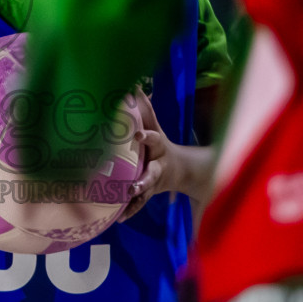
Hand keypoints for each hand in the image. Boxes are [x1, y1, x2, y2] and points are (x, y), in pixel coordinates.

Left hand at [123, 89, 214, 217]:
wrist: (184, 171)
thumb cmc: (160, 145)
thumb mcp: (156, 126)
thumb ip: (144, 106)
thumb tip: (133, 83)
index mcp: (159, 147)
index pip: (153, 139)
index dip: (146, 136)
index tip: (138, 134)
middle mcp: (158, 165)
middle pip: (152, 172)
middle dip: (143, 178)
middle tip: (132, 184)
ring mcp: (154, 181)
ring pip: (146, 189)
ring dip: (137, 195)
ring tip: (127, 197)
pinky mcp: (149, 193)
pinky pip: (139, 204)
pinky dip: (130, 211)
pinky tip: (118, 219)